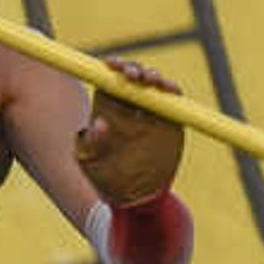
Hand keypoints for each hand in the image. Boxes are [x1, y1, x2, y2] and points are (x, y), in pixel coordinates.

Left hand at [78, 61, 186, 208]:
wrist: (135, 199)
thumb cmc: (105, 179)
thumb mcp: (90, 162)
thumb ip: (91, 143)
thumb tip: (98, 124)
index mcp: (107, 109)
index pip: (110, 79)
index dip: (113, 67)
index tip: (112, 64)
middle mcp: (129, 107)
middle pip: (134, 76)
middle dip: (135, 69)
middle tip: (133, 76)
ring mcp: (151, 113)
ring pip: (154, 85)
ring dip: (154, 77)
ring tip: (151, 81)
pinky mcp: (170, 122)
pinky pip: (173, 102)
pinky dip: (172, 93)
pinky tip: (169, 90)